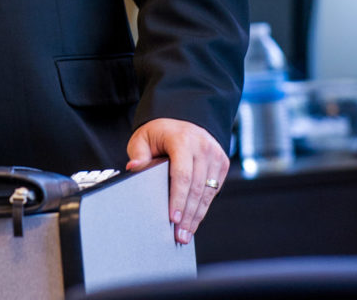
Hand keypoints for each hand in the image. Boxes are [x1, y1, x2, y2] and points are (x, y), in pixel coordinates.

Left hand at [126, 118, 228, 244]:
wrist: (183, 121)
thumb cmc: (160, 133)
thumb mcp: (143, 138)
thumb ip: (138, 154)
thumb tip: (134, 169)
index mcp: (182, 139)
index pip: (182, 174)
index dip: (178, 198)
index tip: (172, 218)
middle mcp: (202, 146)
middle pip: (196, 188)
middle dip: (187, 214)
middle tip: (178, 235)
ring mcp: (215, 155)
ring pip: (207, 193)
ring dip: (196, 216)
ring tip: (185, 234)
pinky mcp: (222, 164)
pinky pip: (213, 191)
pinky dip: (202, 208)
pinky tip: (193, 221)